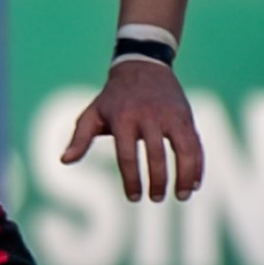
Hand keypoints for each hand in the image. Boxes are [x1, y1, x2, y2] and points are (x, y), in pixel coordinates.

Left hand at [61, 61, 203, 201]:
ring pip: (183, 149)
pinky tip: (195, 182)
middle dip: (158, 181)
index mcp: (123, 119)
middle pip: (156, 154)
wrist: (141, 66)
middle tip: (156, 198)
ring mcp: (170, 116)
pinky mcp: (185, 116)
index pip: (127, 156)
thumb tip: (64, 161)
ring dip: (185, 175)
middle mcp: (149, 116)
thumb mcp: (93, 113)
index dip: (132, 179)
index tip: (134, 197)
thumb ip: (80, 138)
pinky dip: (198, 164)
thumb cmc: (113, 98)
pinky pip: (195, 143)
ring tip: (182, 196)